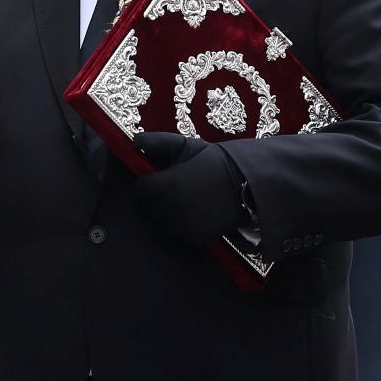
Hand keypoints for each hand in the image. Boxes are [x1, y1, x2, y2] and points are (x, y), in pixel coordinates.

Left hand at [132, 131, 245, 247]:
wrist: (246, 183)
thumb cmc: (213, 161)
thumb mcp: (186, 145)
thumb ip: (158, 142)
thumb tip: (134, 141)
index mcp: (166, 185)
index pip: (139, 190)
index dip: (148, 183)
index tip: (161, 178)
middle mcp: (171, 209)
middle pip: (148, 208)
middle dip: (157, 198)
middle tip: (175, 189)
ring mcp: (182, 227)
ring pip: (162, 223)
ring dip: (168, 214)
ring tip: (186, 201)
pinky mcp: (194, 239)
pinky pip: (178, 235)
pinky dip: (182, 227)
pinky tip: (195, 214)